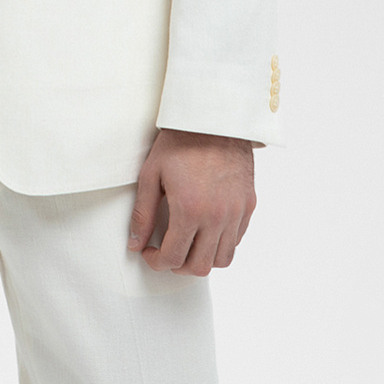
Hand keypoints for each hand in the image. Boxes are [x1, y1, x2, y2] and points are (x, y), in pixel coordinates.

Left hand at [128, 128, 255, 275]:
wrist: (213, 117)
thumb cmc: (180, 141)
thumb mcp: (151, 174)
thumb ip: (143, 213)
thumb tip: (134, 243)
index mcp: (190, 210)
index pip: (173, 257)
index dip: (156, 261)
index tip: (149, 252)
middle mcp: (217, 217)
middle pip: (200, 266)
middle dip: (178, 265)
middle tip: (166, 251)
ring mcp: (236, 212)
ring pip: (222, 259)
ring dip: (202, 259)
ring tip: (187, 244)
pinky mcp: (248, 204)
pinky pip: (236, 239)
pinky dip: (221, 244)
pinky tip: (205, 230)